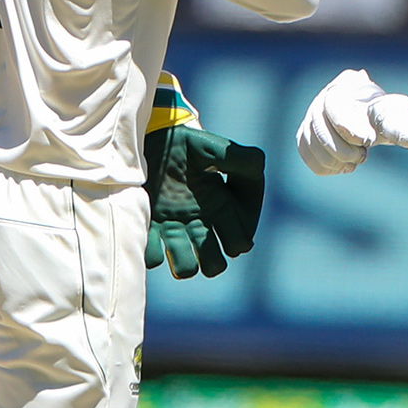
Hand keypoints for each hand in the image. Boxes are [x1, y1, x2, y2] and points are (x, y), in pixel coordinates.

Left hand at [143, 120, 264, 278]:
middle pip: (214, 266)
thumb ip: (244, 161)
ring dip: (183, 261)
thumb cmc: (192, 145)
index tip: (227, 220)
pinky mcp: (150, 227)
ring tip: (176, 238)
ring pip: (185, 269)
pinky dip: (153, 252)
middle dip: (212, 262)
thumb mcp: (222, 149)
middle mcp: (200, 226)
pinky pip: (152, 257)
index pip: (239, 244)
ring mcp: (174, 229)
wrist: (157, 138)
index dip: (237, 241)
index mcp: (223, 211)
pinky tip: (155, 229)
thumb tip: (258, 175)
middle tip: (203, 240)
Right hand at [296, 69, 407, 175]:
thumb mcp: (398, 120)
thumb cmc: (388, 119)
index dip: (348, 127)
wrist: (376, 125)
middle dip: (342, 149)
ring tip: (355, 159)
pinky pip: (306, 153)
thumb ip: (402, 127)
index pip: (334, 105)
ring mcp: (312, 114)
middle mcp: (324, 94)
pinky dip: (325, 165)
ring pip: (311, 142)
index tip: (367, 141)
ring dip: (334, 159)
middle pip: (319, 126)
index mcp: (348, 83)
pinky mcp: (306, 133)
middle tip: (363, 156)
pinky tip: (342, 165)